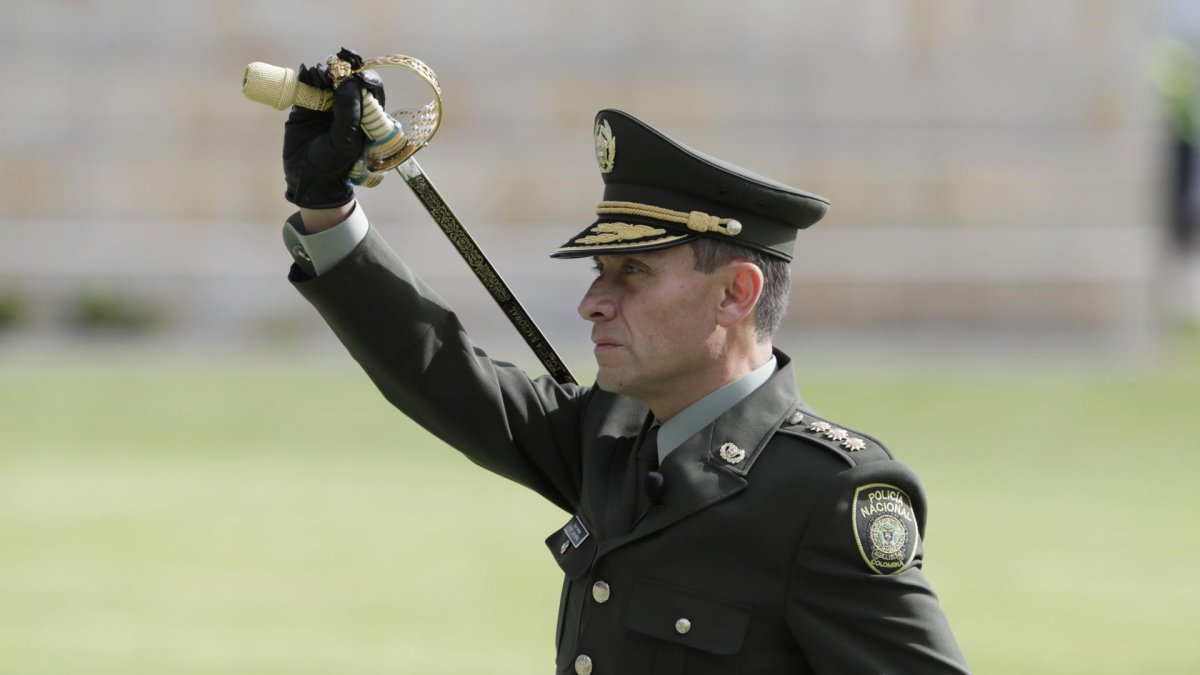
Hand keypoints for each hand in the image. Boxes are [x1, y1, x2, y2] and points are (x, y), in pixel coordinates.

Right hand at [281, 50, 385, 209]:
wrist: (309, 179)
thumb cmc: (335, 163)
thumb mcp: (345, 139)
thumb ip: (348, 111)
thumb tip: (349, 81)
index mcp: (365, 115)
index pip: (369, 88)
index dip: (364, 76)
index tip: (356, 72)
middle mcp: (347, 106)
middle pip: (348, 78)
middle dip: (343, 69)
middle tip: (336, 65)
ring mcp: (327, 104)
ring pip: (327, 79)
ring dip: (324, 72)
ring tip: (319, 74)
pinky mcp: (306, 105)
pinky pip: (307, 85)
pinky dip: (307, 76)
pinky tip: (306, 74)